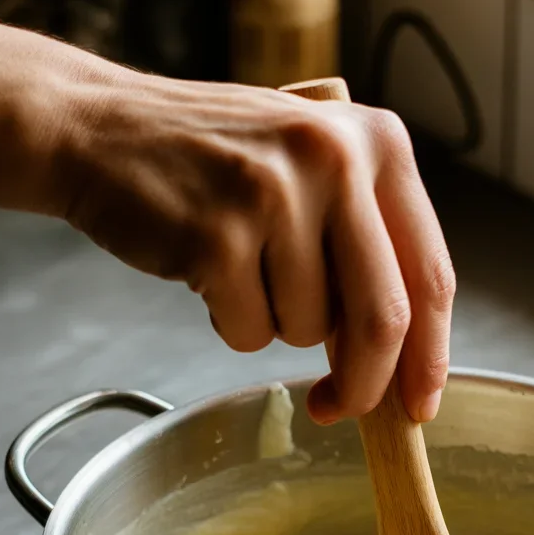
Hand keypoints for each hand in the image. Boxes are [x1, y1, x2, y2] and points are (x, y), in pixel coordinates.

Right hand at [59, 69, 454, 422]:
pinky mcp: (217, 237)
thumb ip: (368, 245)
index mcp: (379, 144)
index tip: (417, 405)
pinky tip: (207, 269)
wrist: (101, 128)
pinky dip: (231, 323)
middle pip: (383, 320)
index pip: (431, 275)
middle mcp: (336, 159)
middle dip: (363, 385)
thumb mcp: (315, 169)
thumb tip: (402, 363)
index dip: (429, 357)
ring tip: (242, 266)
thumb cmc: (216, 160)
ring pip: (309, 331)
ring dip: (276, 326)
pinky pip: (248, 333)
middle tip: (336, 406)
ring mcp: (275, 196)